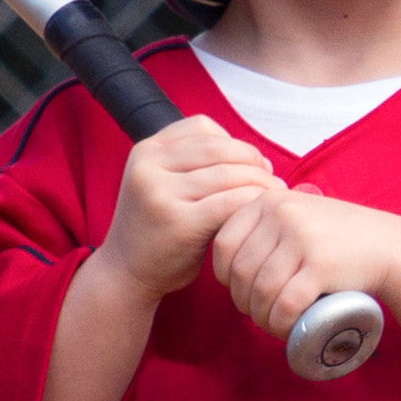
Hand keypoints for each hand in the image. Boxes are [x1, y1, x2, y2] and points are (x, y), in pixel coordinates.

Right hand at [105, 118, 277, 298]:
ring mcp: (160, 193)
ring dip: (259, 184)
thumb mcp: (165, 184)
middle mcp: (149, 166)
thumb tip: (261, 159)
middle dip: (254, 162)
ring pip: (227, 174)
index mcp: (146, 150)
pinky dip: (251, 204)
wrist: (127, 273)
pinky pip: (228, 203)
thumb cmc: (159, 229)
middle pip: (218, 148)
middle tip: (273, 181)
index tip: (254, 163)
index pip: (202, 127)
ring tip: (274, 198)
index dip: (235, 142)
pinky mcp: (178, 223)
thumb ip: (198, 165)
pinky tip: (259, 215)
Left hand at [208, 186, 400, 344]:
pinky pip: (286, 303)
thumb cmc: (338, 239)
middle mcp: (281, 213)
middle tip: (259, 315)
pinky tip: (286, 330)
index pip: (224, 243)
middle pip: (240, 271)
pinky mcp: (321, 264)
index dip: (224, 276)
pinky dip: (280, 324)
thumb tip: (224, 262)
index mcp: (268, 201)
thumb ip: (263, 226)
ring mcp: (302, 237)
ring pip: (261, 290)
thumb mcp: (297, 216)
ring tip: (273, 325)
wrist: (389, 246)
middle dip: (244, 303)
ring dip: (261, 318)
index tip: (241, 291)